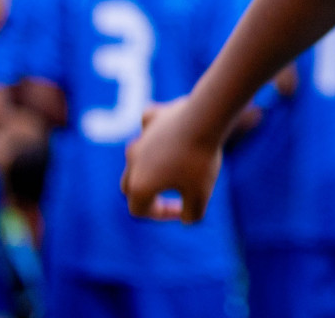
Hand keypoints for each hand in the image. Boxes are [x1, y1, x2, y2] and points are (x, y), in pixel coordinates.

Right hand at [121, 99, 223, 223]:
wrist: (204, 119)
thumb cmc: (200, 160)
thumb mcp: (200, 195)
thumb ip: (192, 214)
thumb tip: (186, 218)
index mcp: (139, 185)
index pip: (139, 210)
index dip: (161, 214)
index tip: (182, 210)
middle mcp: (133, 162)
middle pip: (130, 185)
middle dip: (147, 193)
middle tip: (168, 194)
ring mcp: (141, 138)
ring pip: (138, 156)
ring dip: (151, 164)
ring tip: (174, 167)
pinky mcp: (153, 117)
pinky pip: (147, 126)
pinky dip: (155, 132)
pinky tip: (167, 133)